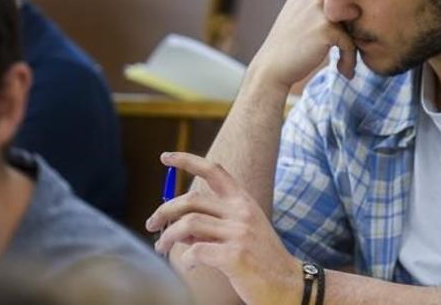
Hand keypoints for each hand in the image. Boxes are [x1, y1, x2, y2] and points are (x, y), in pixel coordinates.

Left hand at [146, 152, 302, 304]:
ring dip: (168, 237)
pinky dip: (185, 259)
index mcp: (243, 202)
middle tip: (150, 224)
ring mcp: (239, 233)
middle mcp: (241, 212)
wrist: (290, 284)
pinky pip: (196, 252)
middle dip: (164, 211)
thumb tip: (179, 226)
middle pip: (191, 199)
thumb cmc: (262, 260)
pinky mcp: (234, 256)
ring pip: (188, 224)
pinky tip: (188, 265)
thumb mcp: (242, 233)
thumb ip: (213, 225)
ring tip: (161, 247)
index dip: (187, 160)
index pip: (214, 171)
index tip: (166, 157)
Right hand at [249, 0, 356, 89]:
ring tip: (344, 61)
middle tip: (346, 47)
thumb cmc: (292, 38)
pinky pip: (351, 43)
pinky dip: (349, 59)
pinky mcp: (327, 26)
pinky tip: (343, 70)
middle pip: (354, 6)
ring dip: (353, 46)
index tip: (346, 31)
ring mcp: (320, 5)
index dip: (350, 12)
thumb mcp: (304, 5)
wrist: (272, 65)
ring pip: (355, 25)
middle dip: (354, 28)